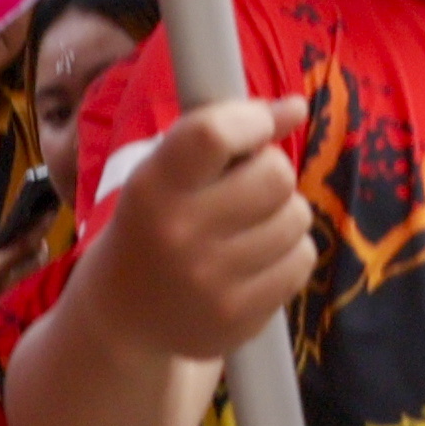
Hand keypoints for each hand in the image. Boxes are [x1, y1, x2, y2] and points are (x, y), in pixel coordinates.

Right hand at [75, 95, 311, 360]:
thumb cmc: (153, 221)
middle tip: (246, 185)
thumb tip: (297, 107)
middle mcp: (179, 235)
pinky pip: (302, 260)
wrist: (122, 313)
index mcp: (153, 187)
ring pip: (297, 217)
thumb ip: (224, 129)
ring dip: (282, 212)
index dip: (252, 121)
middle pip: (275, 176)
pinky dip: (289, 252)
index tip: (257, 126)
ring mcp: (211, 284)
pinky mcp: (239, 318)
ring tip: (249, 223)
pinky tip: (256, 257)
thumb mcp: (163, 169)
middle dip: (270, 170)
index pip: (213, 134)